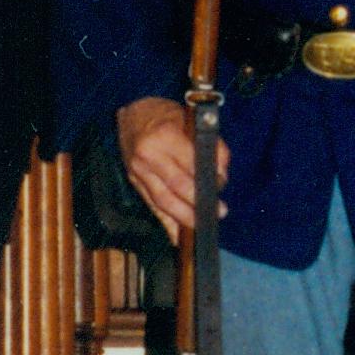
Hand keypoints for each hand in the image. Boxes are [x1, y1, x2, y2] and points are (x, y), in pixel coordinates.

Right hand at [117, 95, 225, 241]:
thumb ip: (212, 145)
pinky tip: (178, 239)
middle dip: (199, 203)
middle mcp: (148, 156)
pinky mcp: (135, 183)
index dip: (209, 178)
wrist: (132, 114)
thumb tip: (221, 174)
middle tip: (219, 212)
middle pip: (176, 186)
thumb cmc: (166, 116)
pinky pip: (152, 207)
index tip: (221, 185)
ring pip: (163, 201)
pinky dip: (166, 225)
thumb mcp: (191, 120)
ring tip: (202, 226)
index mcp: (165, 136)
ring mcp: (138, 172)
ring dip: (184, 217)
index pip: (191, 163)